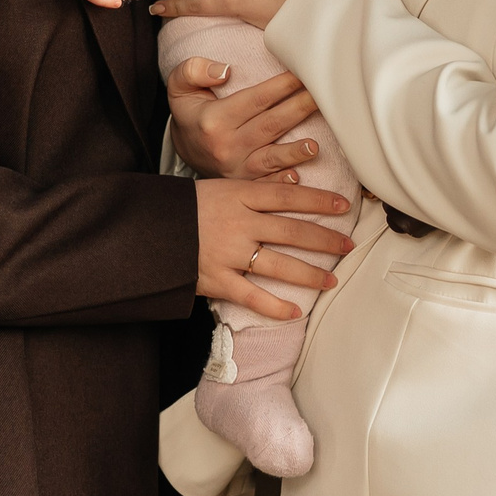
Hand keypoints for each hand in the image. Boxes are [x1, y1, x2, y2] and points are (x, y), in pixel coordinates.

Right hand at [167, 58, 322, 179]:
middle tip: (324, 96)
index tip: (303, 74)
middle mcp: (226, 145)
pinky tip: (297, 178)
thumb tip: (224, 71)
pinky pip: (265, 185)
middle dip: (299, 109)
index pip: (256, 99)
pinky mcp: (244, 185)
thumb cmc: (190, 112)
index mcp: (214, 119)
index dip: (281, 86)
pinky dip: (280, 183)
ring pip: (270, 159)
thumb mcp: (180, 86)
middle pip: (270, 125)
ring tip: (315, 145)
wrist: (184, 150)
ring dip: (294, 152)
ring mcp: (236, 168)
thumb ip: (194, 70)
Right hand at [197, 178, 352, 322]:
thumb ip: (254, 190)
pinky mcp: (217, 279)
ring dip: (309, 274)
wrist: (147, 229)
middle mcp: (239, 223)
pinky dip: (275, 306)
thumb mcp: (220, 187)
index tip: (344, 205)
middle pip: (292, 230)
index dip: (319, 200)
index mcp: (239, 195)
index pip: (288, 195)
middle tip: (349, 245)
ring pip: (279, 265)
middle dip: (325, 239)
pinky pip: (252, 296)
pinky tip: (295, 312)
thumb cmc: (186, 207)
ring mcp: (229, 253)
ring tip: (331, 280)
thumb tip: (292, 184)